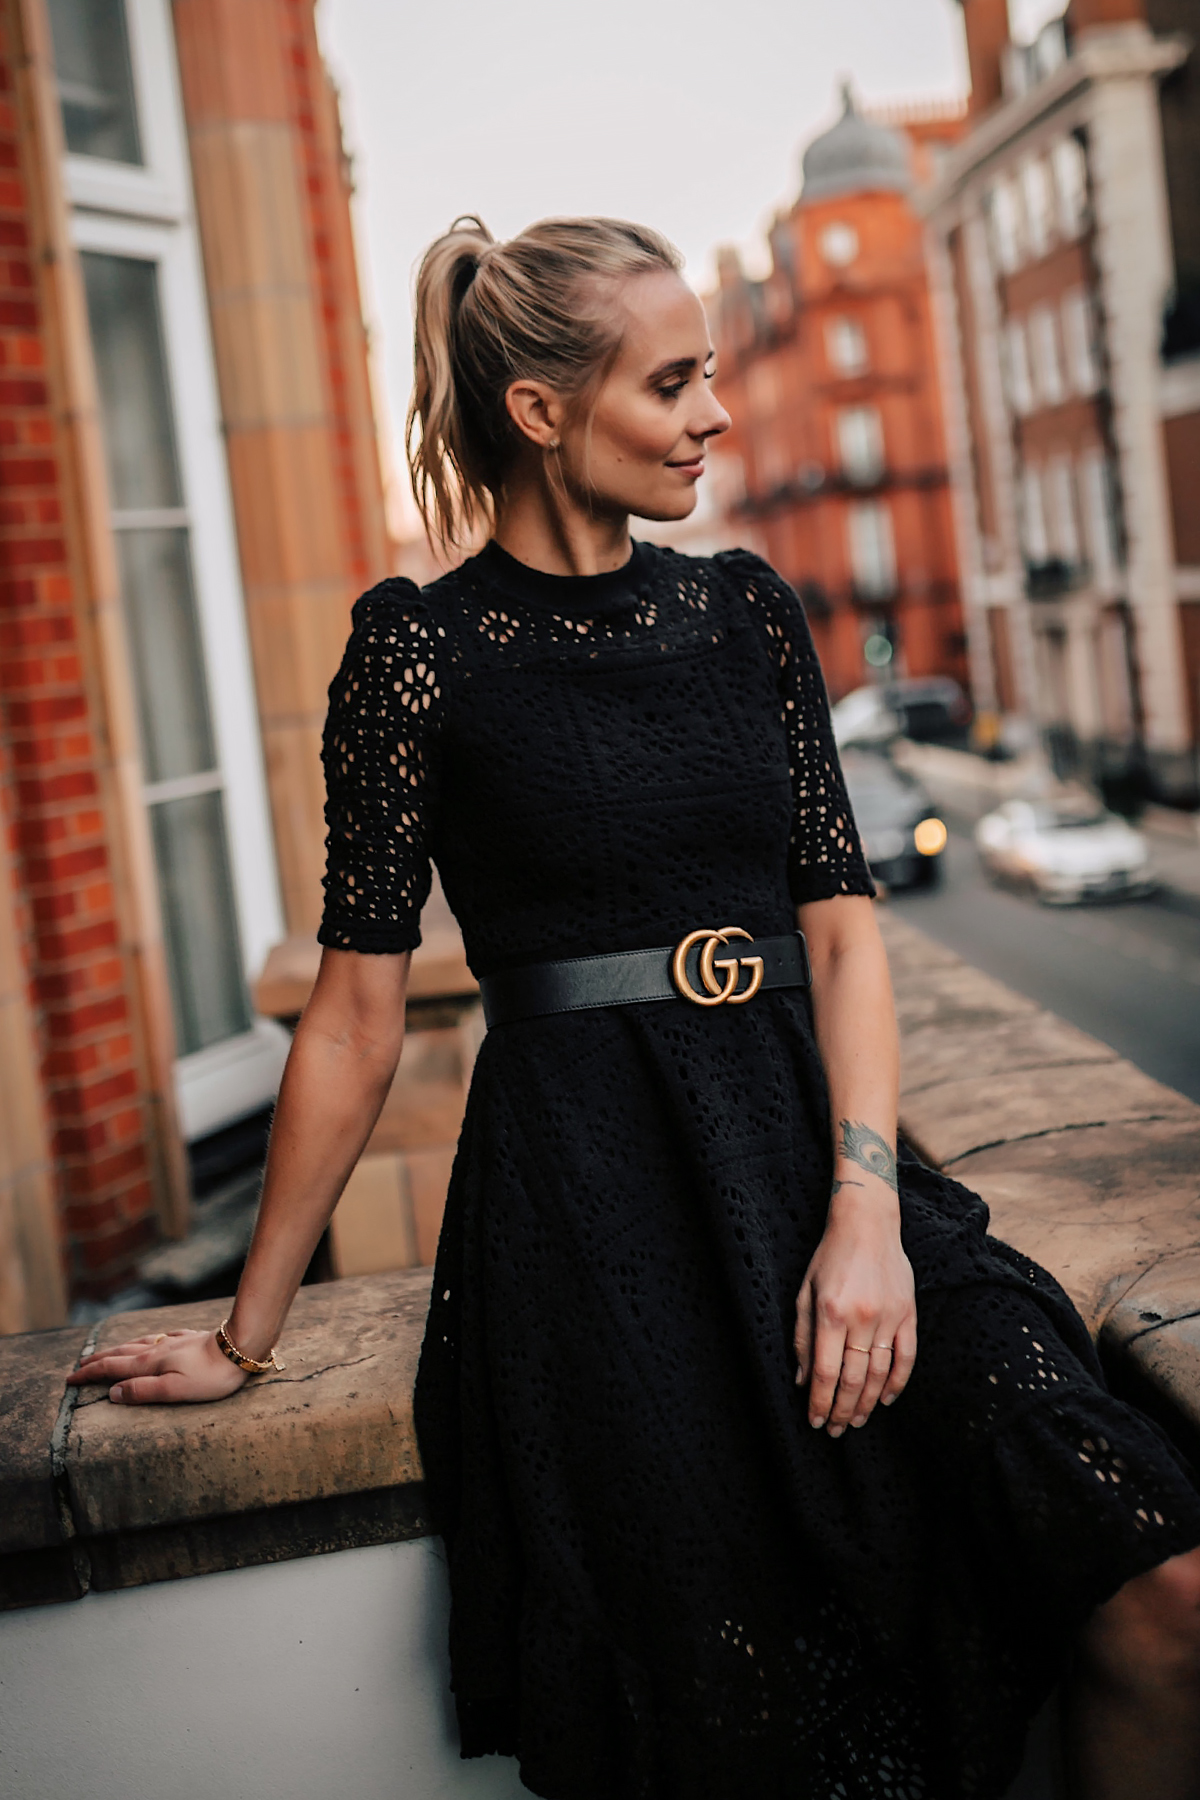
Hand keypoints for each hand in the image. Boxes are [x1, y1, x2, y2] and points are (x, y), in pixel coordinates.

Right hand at [66, 1328, 248, 1404]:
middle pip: (120, 1353)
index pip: (112, 1369)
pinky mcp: (189, 1338)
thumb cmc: (211, 1376)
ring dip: (117, 1349)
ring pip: (137, 1343)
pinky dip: (144, 1341)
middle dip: (98, 1360)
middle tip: (80, 1364)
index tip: (70, 1378)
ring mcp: (173, 1341)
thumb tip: (112, 1393)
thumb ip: (142, 1391)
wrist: (242, 1347)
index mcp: (150, 1363)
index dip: (90, 1374)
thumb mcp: (174, 1390)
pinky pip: (158, 1338)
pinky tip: (151, 1340)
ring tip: (106, 1352)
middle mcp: (158, 1349)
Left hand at [793, 1177, 916, 1436]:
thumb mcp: (805, 1292)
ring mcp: (888, 1317)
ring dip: (866, 1402)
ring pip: (879, 1373)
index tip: (816, 1421)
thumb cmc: (830, 1257)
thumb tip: (802, 1381)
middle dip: (842, 1409)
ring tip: (856, 1421)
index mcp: (831, 1312)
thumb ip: (803, 1338)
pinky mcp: (908, 1314)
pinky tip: (885, 1399)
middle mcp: (861, 1318)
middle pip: (852, 1378)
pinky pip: (906, 1357)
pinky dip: (897, 1382)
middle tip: (835, 1430)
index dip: (820, 1401)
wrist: (867, 1224)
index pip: (825, 1372)